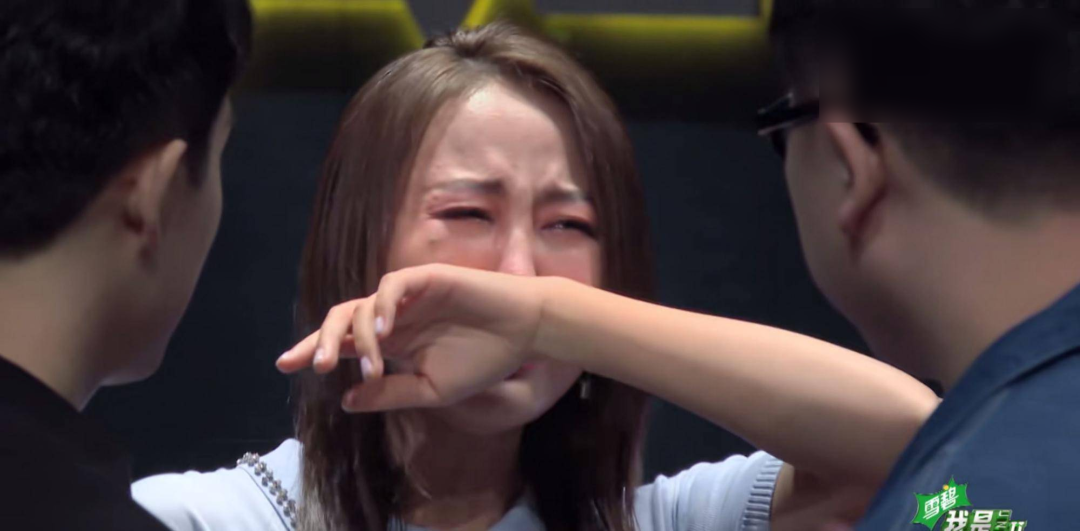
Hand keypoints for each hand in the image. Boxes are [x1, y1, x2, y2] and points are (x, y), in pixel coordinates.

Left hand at [276, 264, 548, 411]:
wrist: (525, 334)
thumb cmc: (484, 359)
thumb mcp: (433, 390)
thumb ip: (390, 394)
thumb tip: (345, 401)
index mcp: (393, 341)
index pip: (343, 343)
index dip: (312, 350)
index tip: (284, 367)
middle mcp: (393, 316)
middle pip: (340, 320)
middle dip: (320, 341)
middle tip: (319, 366)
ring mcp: (408, 296)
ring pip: (362, 306)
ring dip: (359, 337)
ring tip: (371, 364)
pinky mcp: (427, 278)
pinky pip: (392, 286)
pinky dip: (383, 307)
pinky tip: (386, 333)